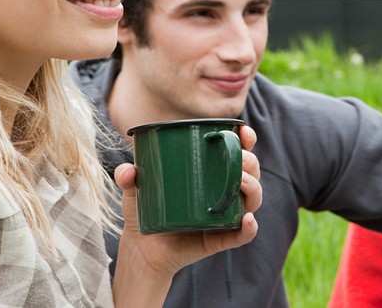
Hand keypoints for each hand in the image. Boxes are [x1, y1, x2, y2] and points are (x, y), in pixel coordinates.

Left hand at [111, 125, 260, 306]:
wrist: (140, 249)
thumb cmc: (145, 211)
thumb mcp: (135, 189)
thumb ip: (127, 176)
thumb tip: (128, 171)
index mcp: (212, 173)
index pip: (238, 152)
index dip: (246, 140)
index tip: (242, 132)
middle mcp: (224, 192)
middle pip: (250, 173)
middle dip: (250, 162)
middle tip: (237, 159)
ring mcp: (225, 215)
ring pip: (253, 199)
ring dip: (253, 188)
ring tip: (241, 182)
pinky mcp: (220, 239)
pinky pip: (243, 235)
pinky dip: (249, 228)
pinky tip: (247, 219)